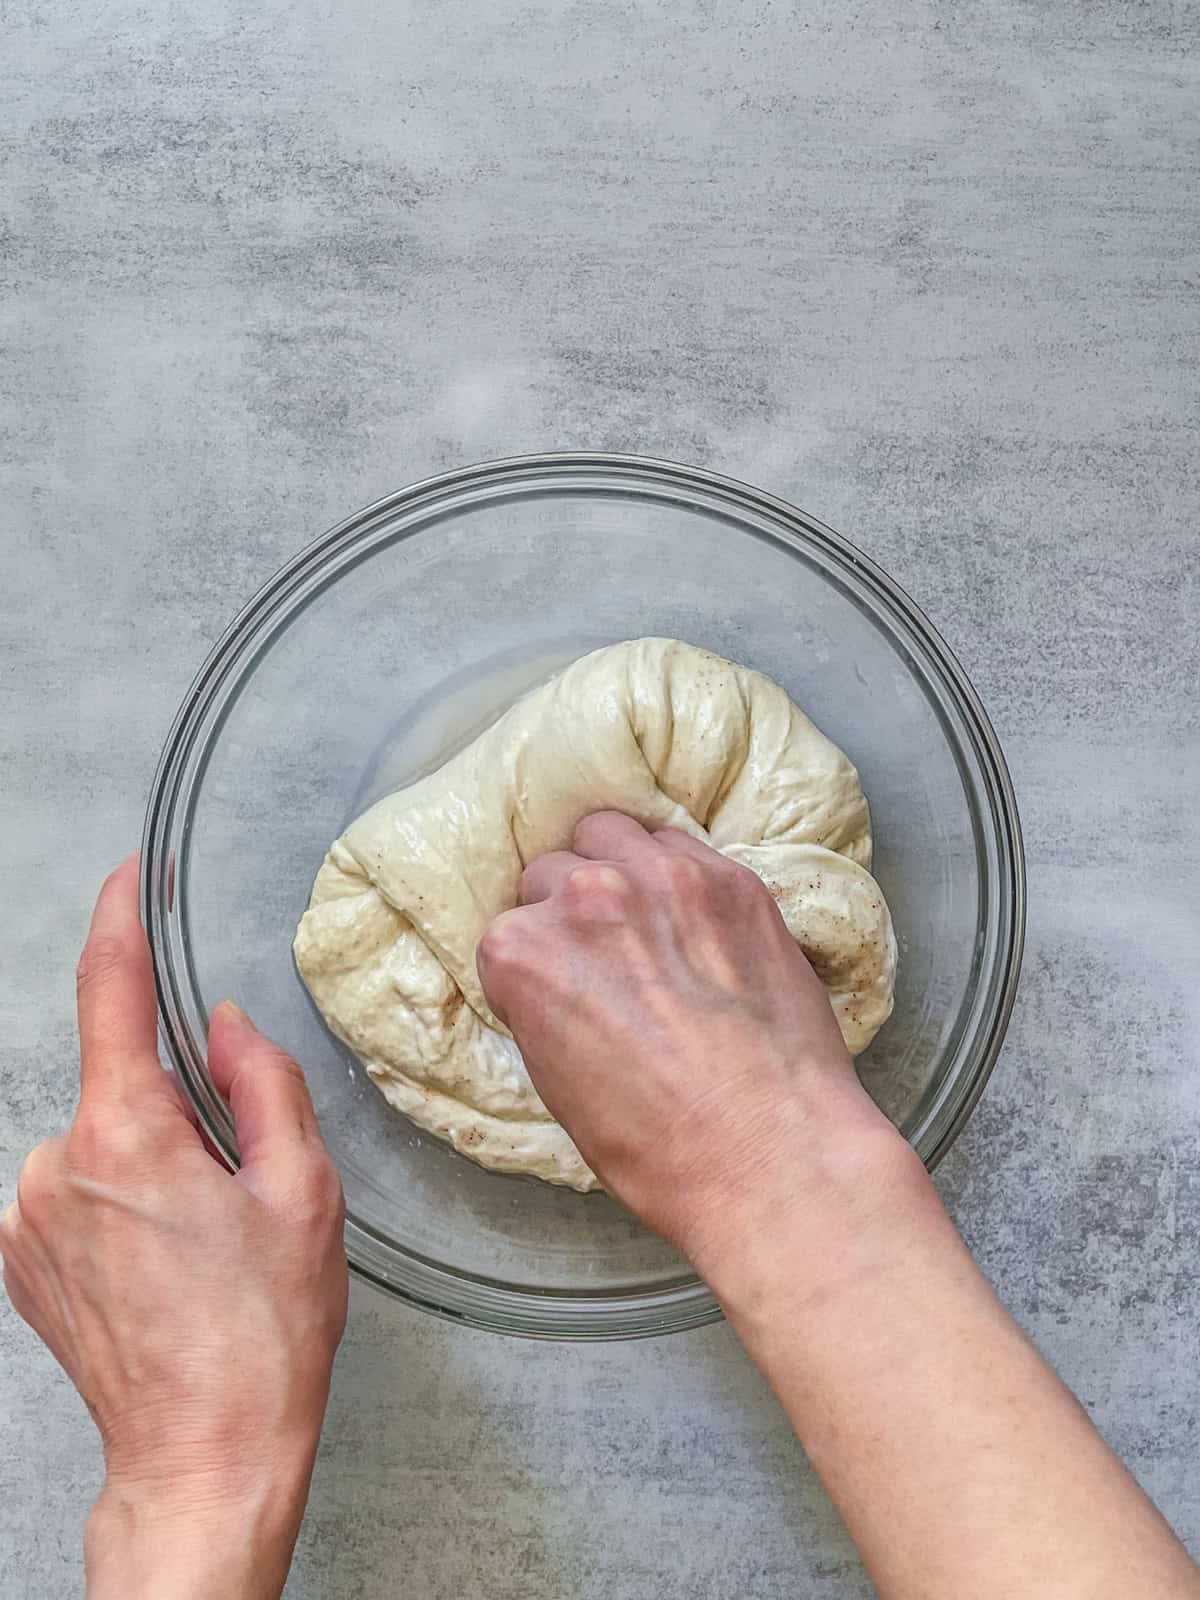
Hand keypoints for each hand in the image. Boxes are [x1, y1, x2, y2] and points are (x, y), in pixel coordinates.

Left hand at [0, 857, 347, 1599]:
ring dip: (152, 1159)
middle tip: (237, 1188)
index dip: (120, 921)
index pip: (109, 994)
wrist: (202, 1458)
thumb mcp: (303, 1193)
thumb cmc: (259, 1340)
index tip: (128, 878)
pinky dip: (120, 1197)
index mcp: (126, 1139)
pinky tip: (163, 1263)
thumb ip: (264, 1085)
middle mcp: (55, 1168)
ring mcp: (25, 1218)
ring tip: (201, 1246)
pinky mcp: (18, 1257)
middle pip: (124, 1081)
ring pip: (102, 1136)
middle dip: (182, 1107)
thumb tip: (228, 1028)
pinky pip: (75, 1184)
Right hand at [476, 812, 901, 1253]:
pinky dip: (677, 873)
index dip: (537, 964)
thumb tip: (563, 977)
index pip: (509, 929)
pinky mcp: (733, 879)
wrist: (773, 1154)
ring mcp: (664, 878)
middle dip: (570, 911)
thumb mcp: (558, 1084)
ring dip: (617, 868)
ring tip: (646, 919)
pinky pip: (682, 845)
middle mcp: (585, 897)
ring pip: (613, 833)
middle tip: (606, 958)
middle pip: (553, 871)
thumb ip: (545, 1003)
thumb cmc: (659, 1148)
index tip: (564, 990)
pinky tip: (696, 919)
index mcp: (523, 952)